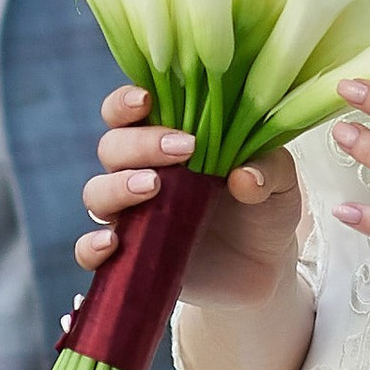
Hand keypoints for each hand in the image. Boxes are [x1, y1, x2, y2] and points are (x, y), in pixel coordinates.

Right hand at [74, 85, 303, 310]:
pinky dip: (91, 247)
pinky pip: (89, 251)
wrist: (264, 269)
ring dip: (116, 187)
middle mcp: (141, 172)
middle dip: (139, 144)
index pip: (128, 111)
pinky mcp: (128, 257)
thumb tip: (245, 176)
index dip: (126, 102)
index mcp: (168, 140)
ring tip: (153, 188)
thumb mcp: (280, 184)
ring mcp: (131, 215)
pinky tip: (113, 244)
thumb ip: (268, 169)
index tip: (146, 100)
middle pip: (111, 147)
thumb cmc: (265, 209)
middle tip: (184, 150)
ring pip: (96, 193)